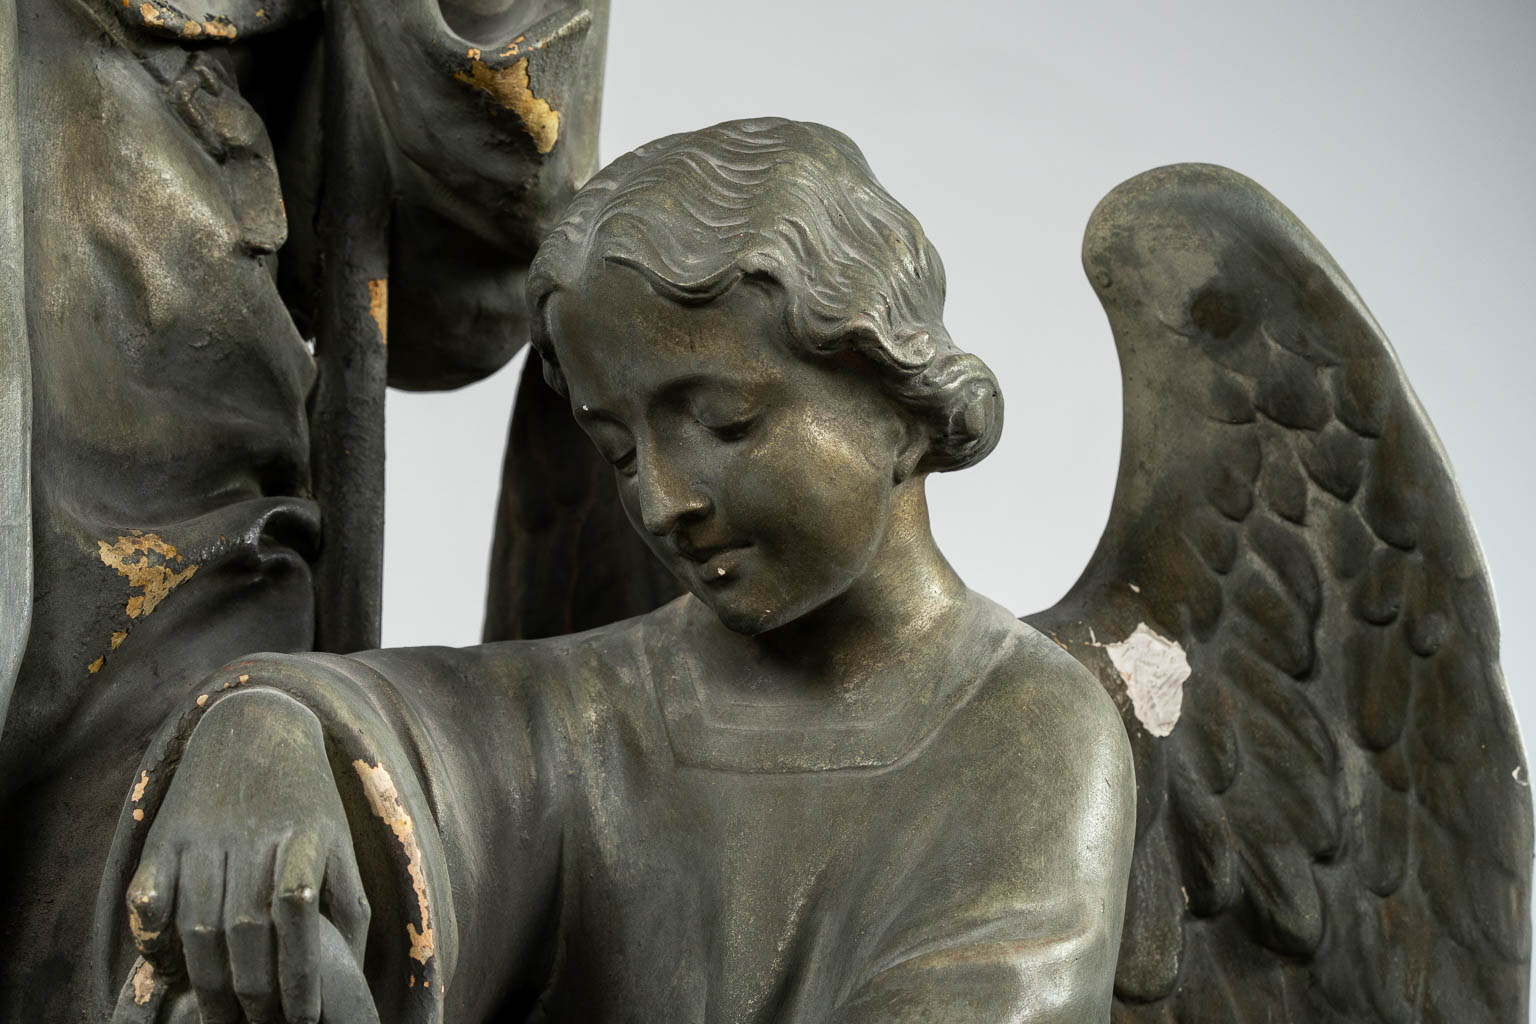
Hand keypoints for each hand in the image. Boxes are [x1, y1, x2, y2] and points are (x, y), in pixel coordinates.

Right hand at [125, 689, 370, 1023]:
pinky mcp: (164, 837)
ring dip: (206, 981)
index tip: (302, 1019)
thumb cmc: (307, 805)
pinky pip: (148, 899)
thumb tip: (347, 975)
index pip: (298, 914)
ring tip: (220, 1013)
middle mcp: (252, 835)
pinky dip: (153, 938)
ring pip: (197, 924)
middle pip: (244, 930)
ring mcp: (204, 835)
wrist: (257, 728)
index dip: (299, 974)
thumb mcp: (340, 844)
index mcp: (305, 836)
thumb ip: (347, 906)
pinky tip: (170, 963)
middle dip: (251, 992)